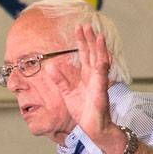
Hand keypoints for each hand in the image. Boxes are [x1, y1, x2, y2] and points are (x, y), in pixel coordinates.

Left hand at [54, 25, 116, 143]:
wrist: (93, 127)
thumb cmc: (83, 111)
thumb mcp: (67, 93)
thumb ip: (60, 80)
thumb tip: (50, 68)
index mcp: (87, 75)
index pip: (84, 54)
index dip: (81, 41)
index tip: (78, 28)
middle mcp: (95, 76)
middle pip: (93, 54)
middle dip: (90, 40)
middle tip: (86, 25)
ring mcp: (99, 83)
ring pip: (101, 62)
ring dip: (100, 49)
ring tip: (99, 36)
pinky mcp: (101, 93)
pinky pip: (102, 80)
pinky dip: (102, 70)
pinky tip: (101, 60)